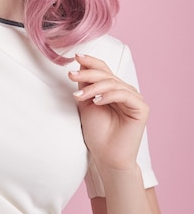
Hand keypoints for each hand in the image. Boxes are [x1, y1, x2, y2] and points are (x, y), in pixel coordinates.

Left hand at [69, 54, 148, 172]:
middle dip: (87, 74)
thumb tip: (81, 64)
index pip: (103, 69)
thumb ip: (86, 85)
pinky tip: (96, 101)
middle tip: (71, 75)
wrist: (106, 156)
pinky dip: (108, 95)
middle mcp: (125, 90)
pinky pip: (124, 95)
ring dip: (93, 87)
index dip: (90, 62)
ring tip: (79, 96)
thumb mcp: (86, 103)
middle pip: (106, 74)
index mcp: (114, 88)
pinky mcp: (141, 108)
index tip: (75, 57)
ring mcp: (134, 98)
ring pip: (113, 83)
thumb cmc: (97, 133)